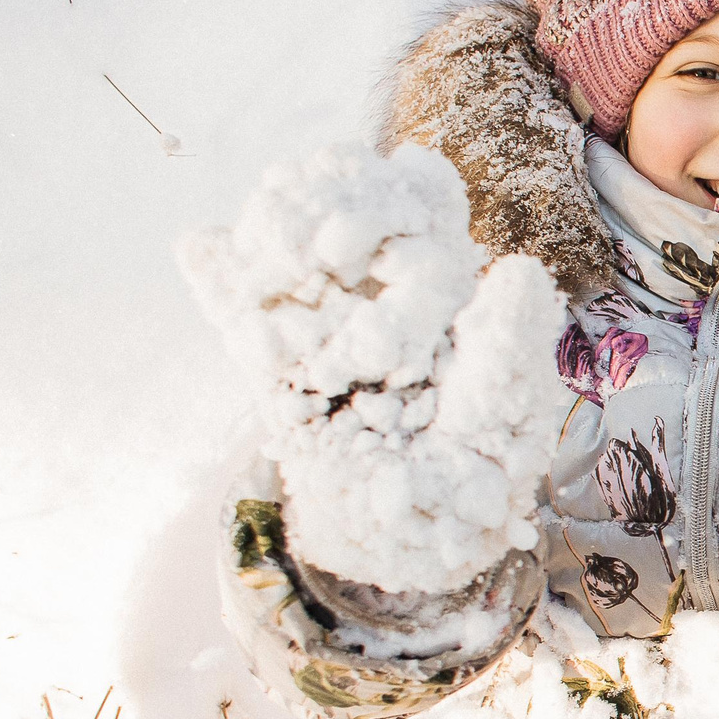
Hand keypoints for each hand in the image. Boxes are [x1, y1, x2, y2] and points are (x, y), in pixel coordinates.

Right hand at [180, 142, 564, 596]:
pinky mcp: (278, 379)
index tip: (414, 174)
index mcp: (444, 292)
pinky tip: (201, 245)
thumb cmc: (484, 468)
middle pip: (352, 225)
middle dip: (342, 203)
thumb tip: (518, 269)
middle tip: (342, 215)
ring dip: (277, 228)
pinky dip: (222, 286)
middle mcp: (379, 299)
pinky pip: (246, 326)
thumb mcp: (511, 411)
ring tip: (271, 209)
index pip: (426, 219)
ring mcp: (324, 335)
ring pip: (293, 263)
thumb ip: (512, 345)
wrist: (423, 544)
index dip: (417, 191)